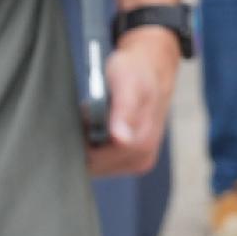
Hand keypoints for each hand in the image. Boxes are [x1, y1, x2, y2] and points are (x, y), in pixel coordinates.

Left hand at [87, 28, 180, 179]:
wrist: (152, 70)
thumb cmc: (136, 73)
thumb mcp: (127, 82)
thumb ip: (124, 110)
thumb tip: (122, 139)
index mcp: (142, 144)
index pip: (95, 159)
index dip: (84, 137)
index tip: (89, 114)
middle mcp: (142, 159)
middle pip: (94, 165)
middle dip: (86, 141)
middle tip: (94, 114)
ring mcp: (138, 163)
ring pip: (96, 165)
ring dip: (90, 143)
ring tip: (99, 119)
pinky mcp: (132, 162)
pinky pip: (102, 163)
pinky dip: (95, 146)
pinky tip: (103, 128)